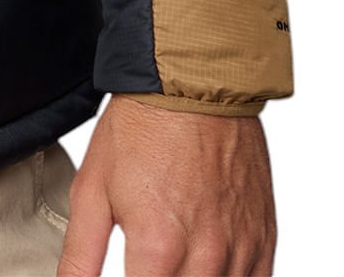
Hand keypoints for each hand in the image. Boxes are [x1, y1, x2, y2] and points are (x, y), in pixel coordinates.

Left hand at [58, 95, 274, 274]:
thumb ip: (80, 255)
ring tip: (169, 261)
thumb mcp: (92, 189)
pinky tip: (203, 269)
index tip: (128, 275)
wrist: (194, 86)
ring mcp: (241, 252)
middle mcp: (206, 259)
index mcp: (157, 250)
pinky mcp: (264, 242)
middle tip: (147, 268)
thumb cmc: (140, 131)